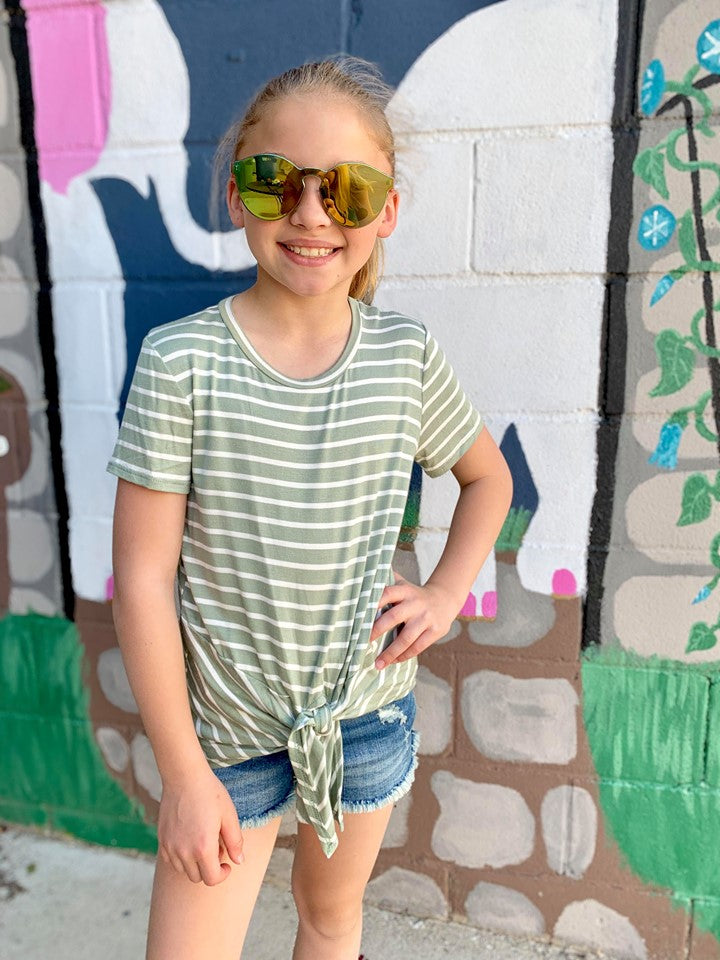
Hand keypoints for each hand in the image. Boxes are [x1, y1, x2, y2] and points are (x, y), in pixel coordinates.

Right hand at [157, 767, 244, 885]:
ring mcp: (170, 847)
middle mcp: (184, 851)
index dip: (223, 874)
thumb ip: (235, 842)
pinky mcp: (162, 840)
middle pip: (197, 877)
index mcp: (203, 847)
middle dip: (209, 868)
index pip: (212, 879)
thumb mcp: (229, 815)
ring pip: (183, 870)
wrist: (184, 777)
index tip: (227, 863)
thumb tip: (238, 861)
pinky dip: (181, 857)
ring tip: (202, 841)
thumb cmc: (210, 793)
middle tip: (216, 847)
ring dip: (195, 864)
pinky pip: (171, 860)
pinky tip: (189, 839)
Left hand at [369, 572, 458, 669]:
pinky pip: (417, 647)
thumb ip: (386, 582)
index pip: (387, 593)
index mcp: (405, 591)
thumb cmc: (414, 595)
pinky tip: (394, 661)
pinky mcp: (435, 631)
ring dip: (390, 653)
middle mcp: (415, 603)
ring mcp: (426, 618)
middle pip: (393, 617)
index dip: (374, 603)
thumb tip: (362, 578)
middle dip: (377, 631)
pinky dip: (404, 656)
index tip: (360, 615)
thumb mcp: (403, 585)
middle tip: (363, 642)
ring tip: (378, 663)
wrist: (445, 598)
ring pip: (406, 638)